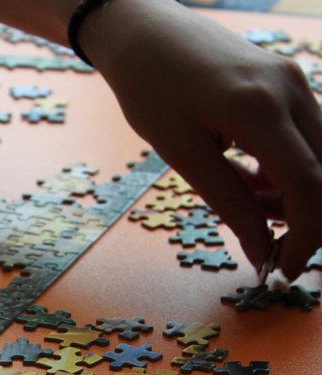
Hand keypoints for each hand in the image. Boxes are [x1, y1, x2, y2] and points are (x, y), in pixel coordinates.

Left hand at [83, 0, 321, 279]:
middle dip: (307, 219)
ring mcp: (294, 81)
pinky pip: (306, 135)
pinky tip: (251, 179)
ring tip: (251, 208)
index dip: (304, 235)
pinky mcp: (287, 81)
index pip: (308, 184)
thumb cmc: (149, 89)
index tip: (282, 269)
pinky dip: (288, 168)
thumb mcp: (180, 152)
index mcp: (260, 109)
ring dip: (297, 194)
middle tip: (271, 248)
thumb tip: (258, 246)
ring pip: (321, 155)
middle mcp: (291, 90)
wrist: (144, 33)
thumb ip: (227, 199)